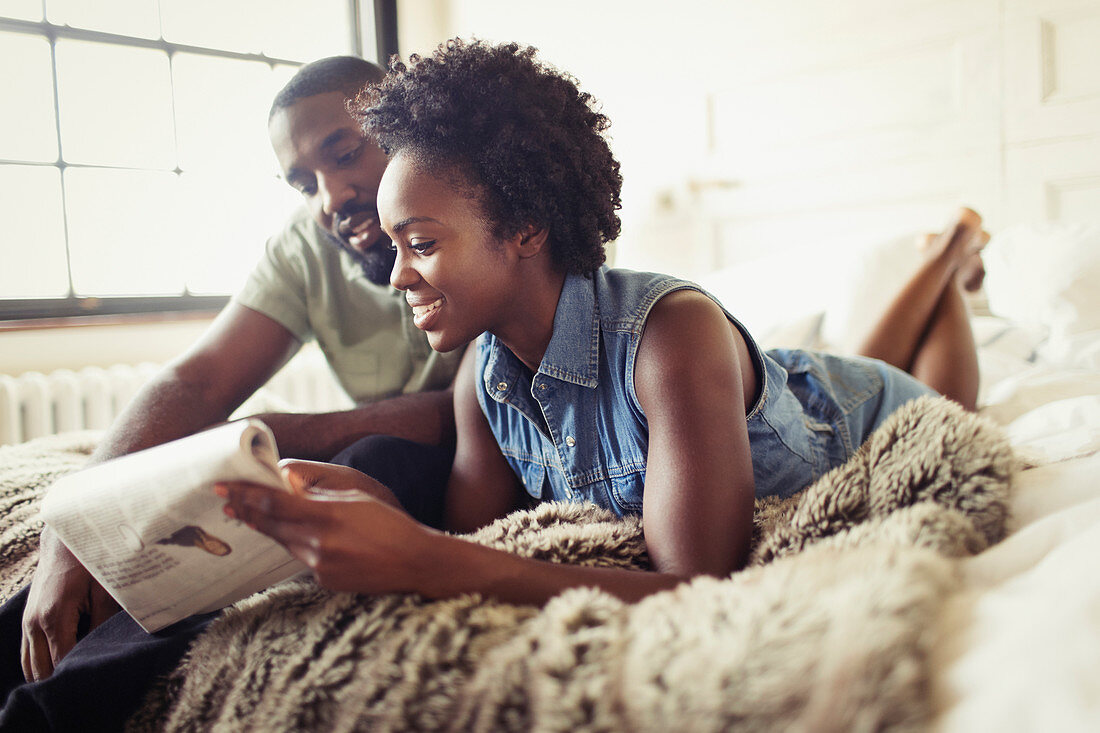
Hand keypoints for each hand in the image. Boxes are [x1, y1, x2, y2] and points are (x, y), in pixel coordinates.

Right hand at [21, 528, 119, 680]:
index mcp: (53, 617)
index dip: (77, 673)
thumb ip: (105, 622)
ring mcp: (27, 622)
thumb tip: (108, 648)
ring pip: (31, 664)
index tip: (95, 676)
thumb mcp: (105, 590)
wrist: (64, 538)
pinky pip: (28, 652)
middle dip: (61, 678)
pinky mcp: (27, 618)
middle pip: (42, 669)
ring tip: (73, 676)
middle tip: (85, 680)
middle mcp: (34, 624)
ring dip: (49, 673)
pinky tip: (58, 665)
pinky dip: (40, 662)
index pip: (62, 661)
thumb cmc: (90, 561)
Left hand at [215, 461, 435, 594]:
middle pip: (271, 523)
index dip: (245, 494)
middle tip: (225, 501)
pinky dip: (299, 545)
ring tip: (248, 516)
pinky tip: (302, 538)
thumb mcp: (356, 498)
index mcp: (327, 514)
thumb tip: (287, 488)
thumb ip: (319, 495)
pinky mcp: (324, 581)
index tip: (224, 488)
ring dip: (268, 528)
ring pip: (285, 542)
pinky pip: (304, 559)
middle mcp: (318, 542)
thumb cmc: (390, 524)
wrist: (415, 563)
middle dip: (246, 511)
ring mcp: (320, 565)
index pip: (274, 502)